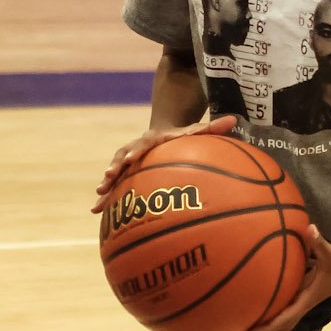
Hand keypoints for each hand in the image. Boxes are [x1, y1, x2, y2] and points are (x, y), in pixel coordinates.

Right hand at [92, 114, 236, 212]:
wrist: (162, 134)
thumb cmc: (182, 137)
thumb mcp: (197, 131)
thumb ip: (214, 128)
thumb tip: (234, 119)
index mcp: (151, 140)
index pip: (142, 144)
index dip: (134, 151)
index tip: (129, 160)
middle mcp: (136, 149)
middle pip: (122, 157)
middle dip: (114, 167)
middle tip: (108, 177)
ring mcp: (128, 161)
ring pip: (114, 172)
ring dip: (106, 184)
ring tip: (99, 198)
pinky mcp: (125, 173)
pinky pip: (114, 185)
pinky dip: (105, 197)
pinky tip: (96, 211)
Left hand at [241, 227, 330, 330]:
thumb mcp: (330, 251)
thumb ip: (318, 241)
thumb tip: (311, 229)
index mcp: (307, 299)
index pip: (285, 317)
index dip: (268, 326)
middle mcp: (304, 306)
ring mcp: (303, 305)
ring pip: (283, 328)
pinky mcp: (303, 300)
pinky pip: (284, 318)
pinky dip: (272, 326)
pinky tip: (259, 327)